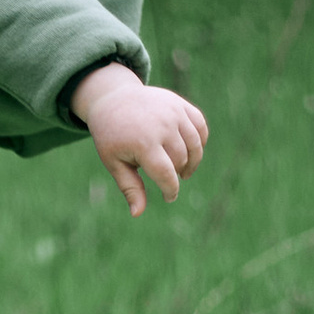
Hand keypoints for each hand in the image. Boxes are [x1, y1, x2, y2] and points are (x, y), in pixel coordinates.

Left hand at [71, 61, 208, 214]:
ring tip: (182, 168)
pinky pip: (200, 126)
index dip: (170, 190)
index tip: (169, 197)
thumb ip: (130, 187)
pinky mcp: (180, 104)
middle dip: (176, 173)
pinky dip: (200, 140)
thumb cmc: (112, 137)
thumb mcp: (114, 162)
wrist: (113, 100)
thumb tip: (137, 214)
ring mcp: (173, 112)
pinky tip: (190, 150)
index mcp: (143, 143)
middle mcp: (162, 126)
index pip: (166, 174)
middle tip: (168, 176)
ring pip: (194, 145)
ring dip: (192, 161)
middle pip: (181, 160)